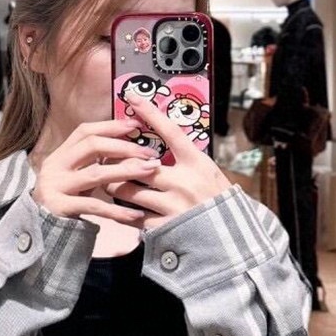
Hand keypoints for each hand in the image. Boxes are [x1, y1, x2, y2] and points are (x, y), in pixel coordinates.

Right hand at [30, 120, 162, 226]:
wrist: (38, 230)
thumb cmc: (63, 201)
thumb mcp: (74, 177)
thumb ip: (92, 163)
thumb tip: (127, 148)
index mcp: (59, 155)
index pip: (85, 131)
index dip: (110, 125)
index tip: (135, 125)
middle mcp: (55, 167)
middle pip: (91, 146)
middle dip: (124, 147)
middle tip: (150, 153)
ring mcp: (56, 187)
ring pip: (95, 174)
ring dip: (126, 170)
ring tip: (150, 171)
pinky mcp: (60, 208)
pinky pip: (93, 207)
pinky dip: (116, 211)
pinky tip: (136, 214)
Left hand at [105, 98, 232, 230]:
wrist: (231, 237)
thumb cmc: (216, 199)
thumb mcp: (206, 171)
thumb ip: (184, 157)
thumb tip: (161, 138)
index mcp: (196, 163)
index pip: (170, 131)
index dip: (150, 113)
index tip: (133, 97)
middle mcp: (184, 182)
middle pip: (138, 165)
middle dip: (117, 161)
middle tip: (104, 158)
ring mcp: (173, 206)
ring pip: (130, 192)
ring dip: (115, 186)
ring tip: (108, 183)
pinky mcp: (165, 228)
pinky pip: (134, 218)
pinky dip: (124, 212)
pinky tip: (119, 209)